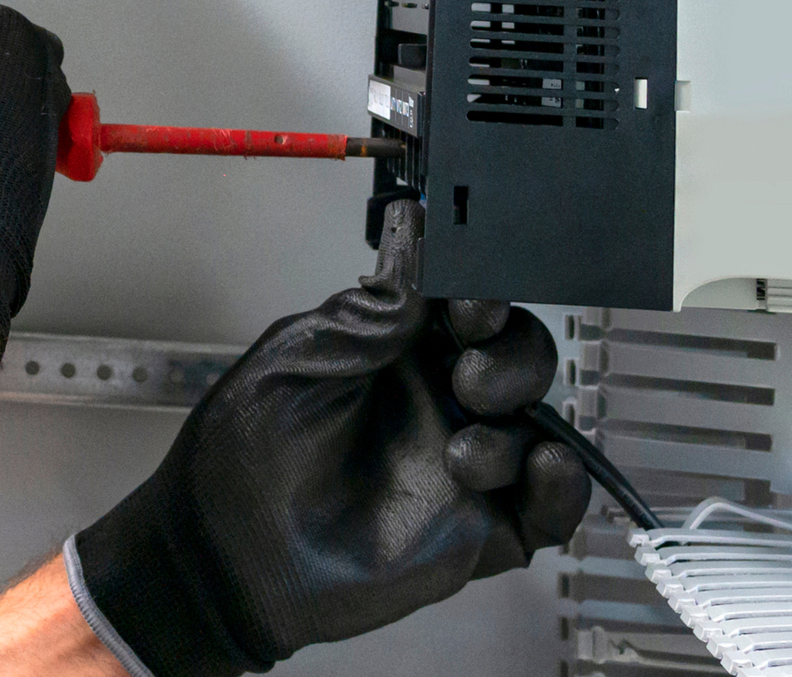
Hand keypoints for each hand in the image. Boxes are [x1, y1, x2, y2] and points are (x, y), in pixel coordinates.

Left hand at [66, 201, 591, 675]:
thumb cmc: (243, 454)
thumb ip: (374, 309)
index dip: (483, 296)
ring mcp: (463, 465)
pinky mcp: (479, 531)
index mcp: (400, 350)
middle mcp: (440, 400)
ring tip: (464, 452)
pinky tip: (546, 470)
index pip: (470, 305)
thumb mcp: (302, 359)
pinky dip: (566, 488)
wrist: (225, 560)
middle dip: (510, 354)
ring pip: (538, 423)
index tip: (471, 305)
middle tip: (466, 374)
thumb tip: (419, 231)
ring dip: (522, 422)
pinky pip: (548, 509)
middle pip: (518, 356)